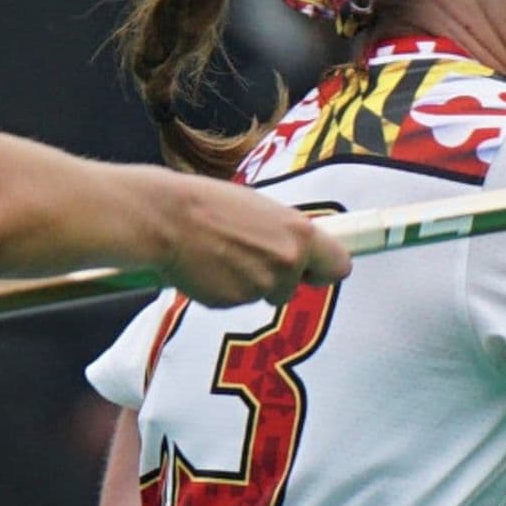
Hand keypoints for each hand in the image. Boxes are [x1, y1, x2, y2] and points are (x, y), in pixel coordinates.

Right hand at [156, 174, 351, 307]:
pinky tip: (208, 266)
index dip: (323, 268)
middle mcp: (287, 261)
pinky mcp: (234, 301)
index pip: (339, 266)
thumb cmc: (209, 203)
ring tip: (221, 253)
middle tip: (252, 257)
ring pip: (264, 292)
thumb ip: (284, 232)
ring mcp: (261, 285)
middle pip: (297, 284)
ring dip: (248, 281)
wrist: (166, 218)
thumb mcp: (260, 208)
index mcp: (299, 232)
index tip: (313, 268)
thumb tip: (295, 246)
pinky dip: (225, 288)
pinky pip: (237, 299)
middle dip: (280, 278)